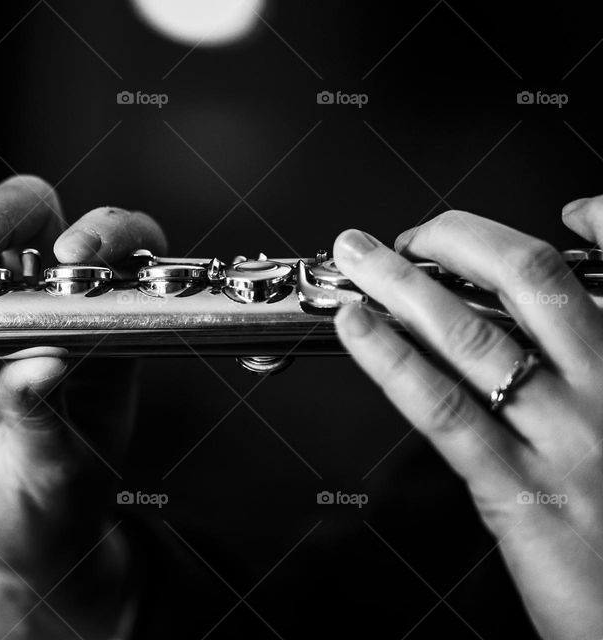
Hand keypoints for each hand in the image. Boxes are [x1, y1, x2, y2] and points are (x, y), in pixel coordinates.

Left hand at [332, 207, 602, 639]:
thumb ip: (596, 370)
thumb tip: (547, 331)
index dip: (602, 225)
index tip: (564, 210)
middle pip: (531, 282)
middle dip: (459, 240)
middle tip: (409, 233)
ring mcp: (567, 441)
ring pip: (475, 335)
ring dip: (404, 283)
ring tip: (358, 256)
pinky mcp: (520, 494)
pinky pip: (445, 409)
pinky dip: (392, 357)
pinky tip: (356, 327)